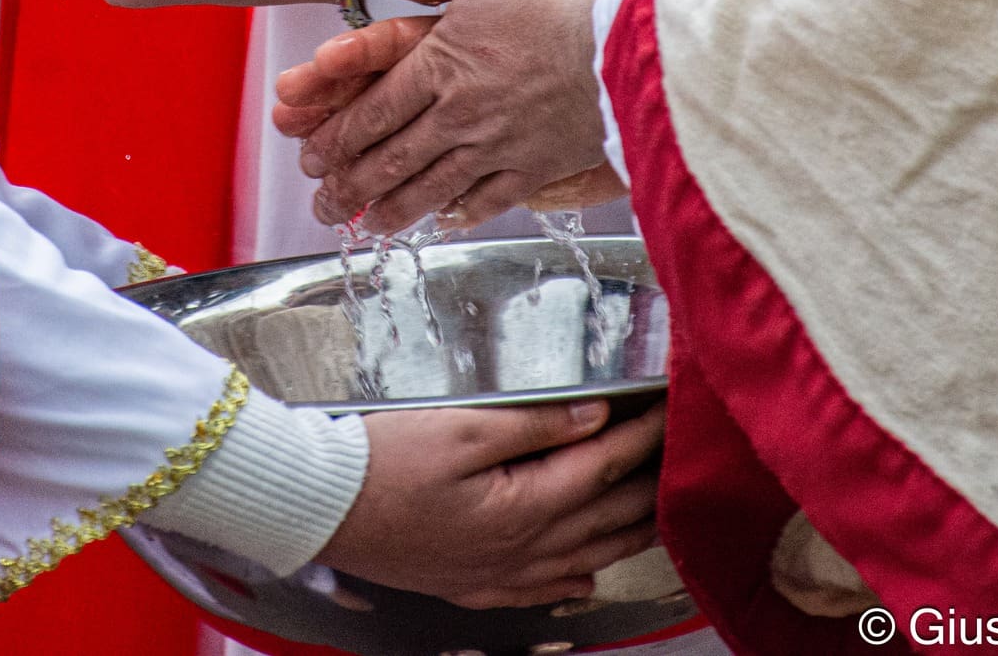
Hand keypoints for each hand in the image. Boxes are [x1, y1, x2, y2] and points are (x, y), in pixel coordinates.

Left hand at [277, 0, 611, 234]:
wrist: (636, 45)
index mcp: (442, 65)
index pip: (373, 110)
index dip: (336, 138)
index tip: (311, 158)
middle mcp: (461, 115)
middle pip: (391, 158)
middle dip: (349, 186)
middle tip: (323, 205)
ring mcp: (499, 147)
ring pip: (432, 188)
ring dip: (393, 211)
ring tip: (368, 228)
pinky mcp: (539, 167)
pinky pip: (491, 200)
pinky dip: (463, 215)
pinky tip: (445, 222)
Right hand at [319, 399, 664, 608]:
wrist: (320, 507)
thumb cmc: (380, 462)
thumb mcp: (460, 427)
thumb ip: (533, 424)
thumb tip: (594, 417)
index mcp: (523, 505)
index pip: (604, 465)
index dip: (642, 434)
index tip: (667, 408)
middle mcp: (521, 549)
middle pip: (607, 517)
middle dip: (648, 482)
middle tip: (678, 453)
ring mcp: (497, 574)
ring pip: (585, 557)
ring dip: (626, 533)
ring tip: (655, 509)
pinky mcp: (471, 585)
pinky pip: (540, 590)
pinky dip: (574, 579)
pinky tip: (585, 575)